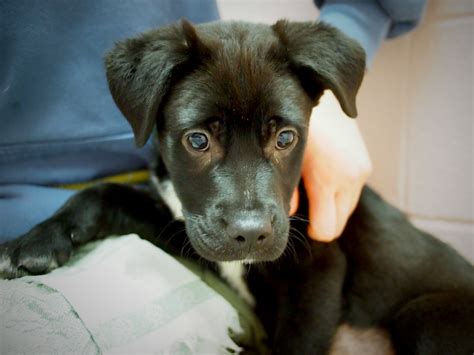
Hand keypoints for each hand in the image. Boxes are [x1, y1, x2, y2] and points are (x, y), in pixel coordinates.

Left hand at [290, 91, 371, 241]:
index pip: (327, 229)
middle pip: (338, 224)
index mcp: (328, 179)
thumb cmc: (302, 128)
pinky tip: (325, 178)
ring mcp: (362, 173)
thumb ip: (288, 191)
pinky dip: (340, 195)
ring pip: (346, 211)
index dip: (313, 231)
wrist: (325, 99)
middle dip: (322, 221)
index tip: (302, 222)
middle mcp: (350, 179)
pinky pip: (352, 195)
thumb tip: (287, 215)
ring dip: (332, 208)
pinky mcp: (366, 167)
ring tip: (315, 189)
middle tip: (306, 206)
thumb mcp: (289, 158)